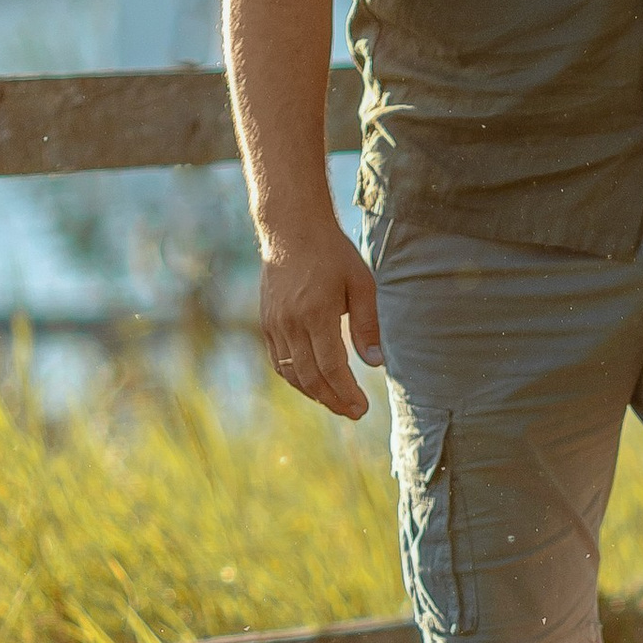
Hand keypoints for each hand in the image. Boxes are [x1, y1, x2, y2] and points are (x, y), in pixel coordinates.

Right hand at [258, 218, 381, 419]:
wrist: (290, 229)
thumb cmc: (332, 254)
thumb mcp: (361, 283)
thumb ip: (368, 325)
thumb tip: (375, 363)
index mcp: (317, 314)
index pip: (332, 367)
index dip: (347, 393)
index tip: (362, 408)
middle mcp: (291, 323)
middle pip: (310, 377)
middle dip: (333, 401)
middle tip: (353, 414)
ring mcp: (274, 324)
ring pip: (291, 373)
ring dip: (314, 394)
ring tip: (336, 403)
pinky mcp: (266, 322)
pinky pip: (277, 361)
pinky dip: (295, 378)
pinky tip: (313, 384)